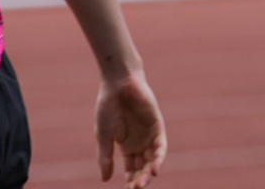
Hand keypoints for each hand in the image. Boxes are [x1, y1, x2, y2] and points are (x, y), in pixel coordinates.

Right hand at [95, 73, 166, 188]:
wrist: (117, 85)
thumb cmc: (108, 108)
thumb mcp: (104, 136)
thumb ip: (105, 157)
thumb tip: (105, 180)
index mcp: (127, 145)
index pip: (132, 168)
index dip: (131, 180)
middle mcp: (140, 142)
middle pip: (143, 166)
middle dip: (140, 179)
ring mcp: (149, 134)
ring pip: (153, 159)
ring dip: (149, 172)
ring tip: (142, 183)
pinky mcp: (157, 125)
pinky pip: (161, 145)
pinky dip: (159, 157)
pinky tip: (155, 169)